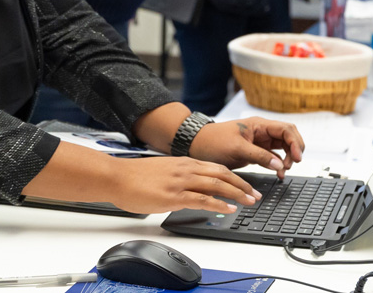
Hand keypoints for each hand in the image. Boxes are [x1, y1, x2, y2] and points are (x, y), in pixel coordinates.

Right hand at [110, 156, 261, 214]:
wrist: (117, 176)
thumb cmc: (134, 176)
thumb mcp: (162, 171)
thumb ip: (177, 176)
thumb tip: (188, 187)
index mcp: (182, 162)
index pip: (215, 166)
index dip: (234, 175)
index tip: (246, 184)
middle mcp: (184, 169)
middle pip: (221, 173)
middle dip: (242, 184)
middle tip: (256, 194)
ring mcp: (180, 181)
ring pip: (216, 184)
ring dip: (236, 193)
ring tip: (250, 201)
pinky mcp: (173, 195)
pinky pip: (202, 199)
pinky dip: (218, 204)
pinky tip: (228, 209)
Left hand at [189, 117, 303, 179]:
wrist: (198, 145)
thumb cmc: (213, 141)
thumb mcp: (237, 148)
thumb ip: (259, 155)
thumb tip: (280, 164)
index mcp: (258, 125)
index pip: (286, 129)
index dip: (295, 143)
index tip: (296, 158)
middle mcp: (261, 132)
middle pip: (288, 136)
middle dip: (295, 149)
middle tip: (293, 164)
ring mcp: (259, 142)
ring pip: (283, 147)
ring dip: (288, 158)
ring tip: (284, 170)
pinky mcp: (255, 152)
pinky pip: (273, 157)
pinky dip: (279, 165)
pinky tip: (279, 174)